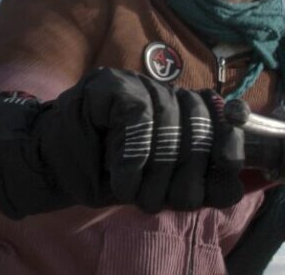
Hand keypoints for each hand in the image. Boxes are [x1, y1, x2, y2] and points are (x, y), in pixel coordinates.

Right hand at [0, 67, 243, 218]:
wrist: (48, 167)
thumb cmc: (102, 175)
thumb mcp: (157, 187)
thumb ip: (195, 183)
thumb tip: (236, 184)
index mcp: (178, 112)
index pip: (221, 116)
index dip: (230, 139)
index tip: (227, 166)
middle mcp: (162, 92)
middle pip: (200, 121)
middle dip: (184, 171)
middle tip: (158, 200)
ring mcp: (135, 83)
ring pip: (171, 119)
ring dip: (154, 168)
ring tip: (134, 192)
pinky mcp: (109, 84)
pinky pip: (139, 115)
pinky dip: (132, 154)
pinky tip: (120, 175)